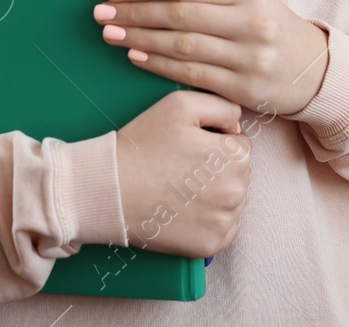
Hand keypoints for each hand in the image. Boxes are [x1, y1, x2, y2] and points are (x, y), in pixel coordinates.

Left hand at [93, 0, 329, 116]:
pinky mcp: (242, 88)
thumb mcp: (252, 0)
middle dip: (133, 12)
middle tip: (102, 12)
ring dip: (139, 39)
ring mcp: (248, 58)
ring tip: (111, 34)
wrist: (315, 71)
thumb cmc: (272, 29)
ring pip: (181, 45)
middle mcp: (251, 22)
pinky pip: (190, 74)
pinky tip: (135, 56)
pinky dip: (157, 64)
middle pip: (178, 14)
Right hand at [115, 90, 250, 258]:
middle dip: (217, 169)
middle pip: (239, 175)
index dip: (214, 142)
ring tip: (180, 188)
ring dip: (215, 194)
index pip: (240, 145)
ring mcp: (223, 222)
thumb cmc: (142, 144)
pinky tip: (184, 210)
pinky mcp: (208, 245)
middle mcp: (236, 192)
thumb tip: (237, 128)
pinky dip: (208, 220)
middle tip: (181, 168)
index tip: (189, 147)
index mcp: (235, 157)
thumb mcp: (180, 103)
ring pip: (233, 202)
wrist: (108, 190)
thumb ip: (222, 105)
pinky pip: (223, 229)